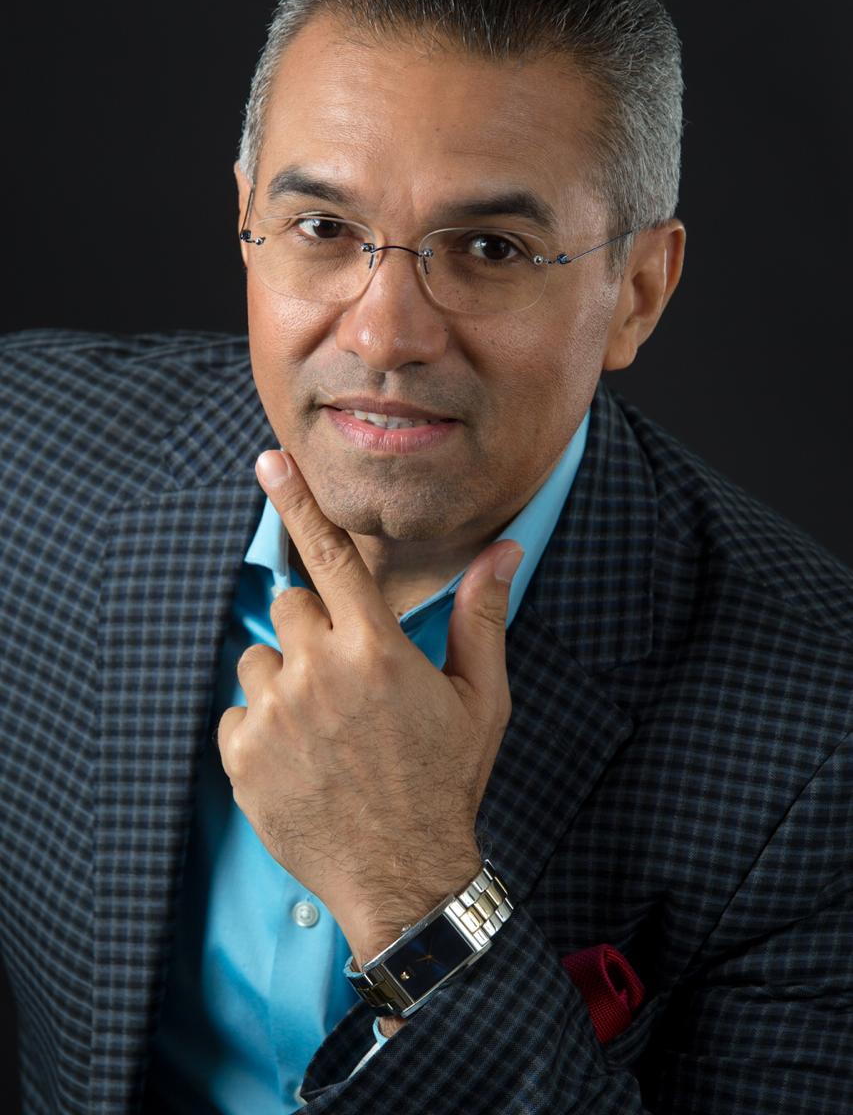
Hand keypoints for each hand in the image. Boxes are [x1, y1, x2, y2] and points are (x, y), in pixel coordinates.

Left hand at [217, 448, 522, 965]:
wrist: (403, 875)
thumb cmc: (446, 781)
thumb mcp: (479, 699)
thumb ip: (482, 616)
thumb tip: (503, 550)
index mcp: (375, 649)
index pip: (331, 555)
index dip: (299, 502)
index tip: (268, 461)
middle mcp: (318, 672)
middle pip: (289, 603)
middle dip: (313, 628)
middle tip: (348, 679)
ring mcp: (275, 716)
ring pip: (259, 657)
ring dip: (285, 678)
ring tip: (326, 728)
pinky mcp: (242, 757)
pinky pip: (238, 713)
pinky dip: (261, 728)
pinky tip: (301, 760)